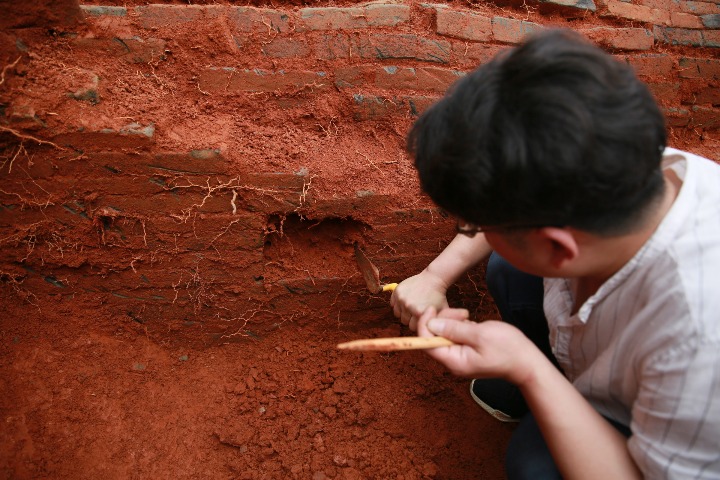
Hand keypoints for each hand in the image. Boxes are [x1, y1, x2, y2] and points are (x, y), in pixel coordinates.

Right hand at [390, 270, 449, 330]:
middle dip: (410, 318)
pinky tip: (406, 300)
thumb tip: (429, 339)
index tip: (422, 318)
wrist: (433, 279)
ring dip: (403, 312)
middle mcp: (409, 306)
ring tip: (412, 306)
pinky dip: (398, 304)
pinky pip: (392, 304)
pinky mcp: (397, 291)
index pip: (413, 328)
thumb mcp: (441, 313)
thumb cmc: (438, 297)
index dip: (418, 324)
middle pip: (404, 321)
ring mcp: (402, 298)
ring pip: (397, 314)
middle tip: (417, 311)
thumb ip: (437, 326)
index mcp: (420, 313)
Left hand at [416, 307, 541, 385]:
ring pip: (445, 335)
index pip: (426, 343)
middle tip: (463, 313)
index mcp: (454, 361)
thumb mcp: (480, 334)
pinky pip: (456, 337)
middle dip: (443, 320)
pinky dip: (461, 327)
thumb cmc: (508, 349)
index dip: (425, 324)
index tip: (432, 308)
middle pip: (434, 337)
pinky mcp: (467, 352)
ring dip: (453, 322)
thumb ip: (454, 329)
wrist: (528, 361)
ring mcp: (461, 357)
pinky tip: (473, 325)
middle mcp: (454, 362)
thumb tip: (431, 324)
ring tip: (470, 318)